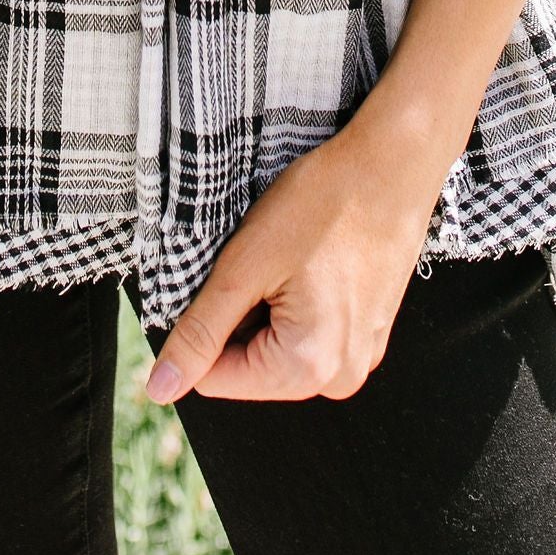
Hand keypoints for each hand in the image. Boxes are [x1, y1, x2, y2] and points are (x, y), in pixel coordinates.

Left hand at [143, 102, 450, 403]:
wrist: (394, 164)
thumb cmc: (323, 204)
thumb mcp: (245, 265)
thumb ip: (200, 333)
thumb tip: (160, 390)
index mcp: (308, 369)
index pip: (214, 379)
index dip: (203, 325)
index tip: (226, 276)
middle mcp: (339, 380)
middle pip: (249, 368)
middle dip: (240, 317)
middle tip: (264, 262)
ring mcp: (359, 358)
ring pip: (276, 350)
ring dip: (266, 308)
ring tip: (290, 260)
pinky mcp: (368, 335)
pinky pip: (309, 336)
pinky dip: (295, 304)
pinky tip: (311, 263)